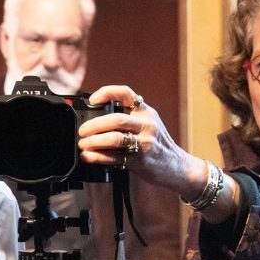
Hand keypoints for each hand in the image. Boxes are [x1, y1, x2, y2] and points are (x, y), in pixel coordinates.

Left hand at [77, 85, 239, 223]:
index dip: (106, 93)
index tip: (92, 100)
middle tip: (82, 131)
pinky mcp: (140, 160)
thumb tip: (96, 120)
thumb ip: (129, 119)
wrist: (177, 167)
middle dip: (94, 125)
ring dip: (94, 141)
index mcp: (146, 112)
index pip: (126, 93)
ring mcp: (145, 142)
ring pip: (114, 138)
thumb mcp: (149, 125)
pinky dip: (98, 157)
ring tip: (83, 144)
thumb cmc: (158, 146)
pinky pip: (114, 157)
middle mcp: (146, 124)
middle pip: (116, 119)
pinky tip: (88, 157)